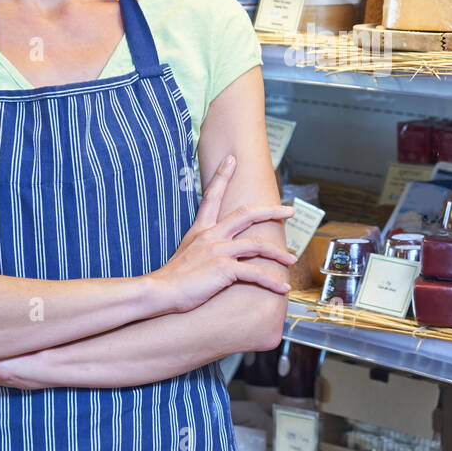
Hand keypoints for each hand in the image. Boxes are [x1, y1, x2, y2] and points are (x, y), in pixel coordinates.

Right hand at [150, 154, 295, 313]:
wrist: (159, 291)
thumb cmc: (171, 278)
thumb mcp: (186, 253)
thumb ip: (201, 246)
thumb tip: (214, 251)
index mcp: (201, 230)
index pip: (212, 196)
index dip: (222, 176)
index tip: (231, 159)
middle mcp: (211, 235)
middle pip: (247, 214)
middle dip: (272, 211)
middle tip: (290, 210)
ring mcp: (219, 250)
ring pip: (258, 245)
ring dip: (278, 253)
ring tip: (291, 258)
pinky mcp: (224, 269)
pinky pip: (255, 273)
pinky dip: (272, 281)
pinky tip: (282, 287)